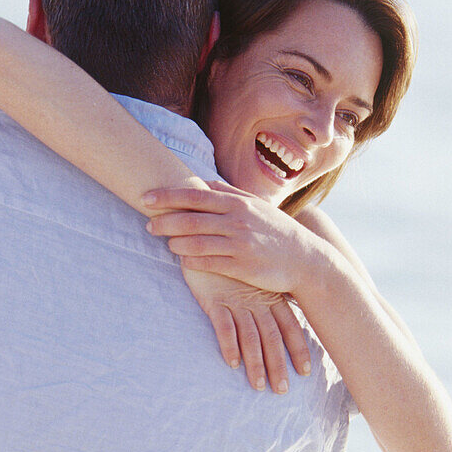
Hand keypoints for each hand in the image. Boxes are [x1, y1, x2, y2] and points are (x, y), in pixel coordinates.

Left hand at [144, 182, 316, 295]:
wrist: (305, 259)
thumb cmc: (276, 231)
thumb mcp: (257, 206)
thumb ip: (229, 194)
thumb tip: (202, 184)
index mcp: (239, 203)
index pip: (195, 196)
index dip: (167, 196)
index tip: (146, 198)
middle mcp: (238, 221)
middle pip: (191, 219)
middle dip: (165, 222)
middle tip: (148, 225)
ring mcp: (240, 245)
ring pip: (197, 242)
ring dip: (176, 243)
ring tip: (167, 244)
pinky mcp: (243, 267)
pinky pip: (209, 263)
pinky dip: (192, 261)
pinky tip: (183, 260)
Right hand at [177, 264, 311, 393]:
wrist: (206, 236)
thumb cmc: (232, 262)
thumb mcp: (256, 277)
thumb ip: (270, 297)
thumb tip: (285, 320)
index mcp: (271, 296)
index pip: (290, 326)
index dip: (298, 349)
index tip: (306, 371)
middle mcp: (257, 300)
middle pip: (272, 337)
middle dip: (279, 365)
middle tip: (282, 390)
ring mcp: (235, 300)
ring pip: (250, 336)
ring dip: (256, 363)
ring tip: (259, 385)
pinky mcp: (213, 300)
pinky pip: (223, 326)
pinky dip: (229, 345)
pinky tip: (232, 363)